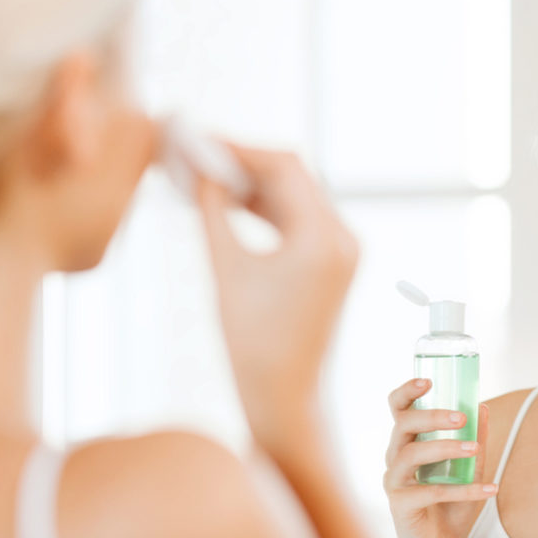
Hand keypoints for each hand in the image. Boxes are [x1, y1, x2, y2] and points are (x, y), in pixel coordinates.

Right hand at [197, 145, 357, 448]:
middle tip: (194, 152)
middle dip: (243, 162)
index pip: (284, 167)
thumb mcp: (226, 270)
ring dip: (252, 184)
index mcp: (324, 238)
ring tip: (201, 175)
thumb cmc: (253, 344)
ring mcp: (342, 250)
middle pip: (293, 176)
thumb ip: (212, 212)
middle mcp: (343, 237)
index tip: (196, 139)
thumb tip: (197, 168)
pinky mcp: (333, 262)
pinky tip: (226, 202)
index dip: (237, 148)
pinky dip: (264, 208)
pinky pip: (298, 219)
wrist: (286, 398)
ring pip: (294, 195)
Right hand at [385, 379, 496, 537]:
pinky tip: (490, 489)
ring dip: (445, 447)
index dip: (407, 391)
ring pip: (411, 453)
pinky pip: (431, 491)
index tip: (428, 381)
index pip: (398, 408)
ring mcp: (394, 480)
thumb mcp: (469, 468)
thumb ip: (474, 439)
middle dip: (432, 416)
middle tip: (461, 417)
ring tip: (474, 448)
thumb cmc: (449, 503)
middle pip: (403, 425)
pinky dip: (464, 490)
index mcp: (407, 441)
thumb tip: (483, 407)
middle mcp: (395, 456)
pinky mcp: (400, 505)